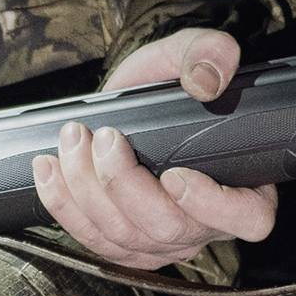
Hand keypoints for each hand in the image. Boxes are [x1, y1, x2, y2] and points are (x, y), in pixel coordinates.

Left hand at [30, 24, 276, 271]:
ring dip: (86, 189)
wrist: (134, 99)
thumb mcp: (192, 52)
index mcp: (244, 186)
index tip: (175, 175)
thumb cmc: (170, 83)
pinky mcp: (122, 243)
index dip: (213, 206)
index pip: (246, 218)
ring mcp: (162, 239)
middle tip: (105, 137)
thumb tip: (207, 80)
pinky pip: (91, 238)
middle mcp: (205, 223)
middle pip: (167, 227)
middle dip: (124, 184)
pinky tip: (49, 169)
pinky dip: (63, 204)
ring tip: (72, 139)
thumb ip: (208, 53)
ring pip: (123, 236)